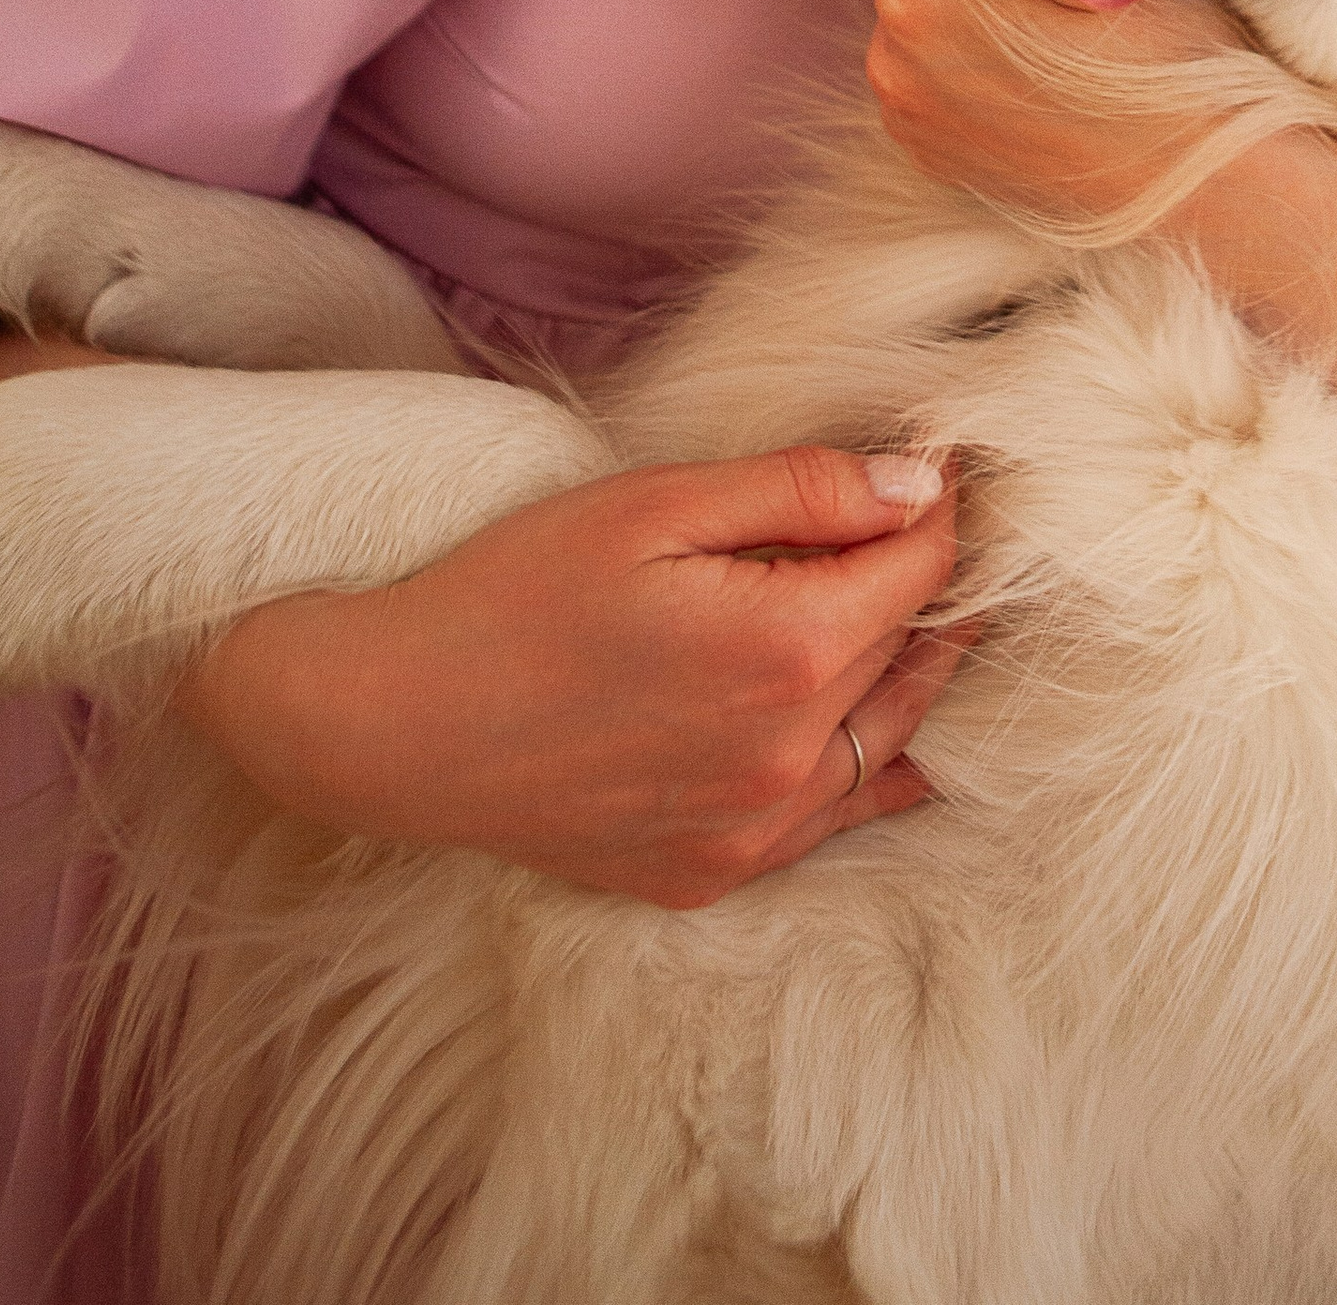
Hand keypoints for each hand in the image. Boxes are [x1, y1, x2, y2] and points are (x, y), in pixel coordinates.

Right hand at [175, 446, 965, 908]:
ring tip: (919, 606)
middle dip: (928, 578)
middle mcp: (787, 759)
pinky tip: (868, 719)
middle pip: (910, 651)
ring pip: (889, 741)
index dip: (940, 506)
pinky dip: (867, 762)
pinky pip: (832, 819)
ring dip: (915, 671)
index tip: (944, 461)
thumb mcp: (657, 505)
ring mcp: (750, 831)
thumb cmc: (513, 592)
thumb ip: (802, 491)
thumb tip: (920, 482)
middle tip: (929, 518)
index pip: (921, 570)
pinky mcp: (710, 874)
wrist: (392, 724)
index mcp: (786, 653)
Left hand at [848, 0, 1242, 222]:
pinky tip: (1050, 83)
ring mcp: (914, 125)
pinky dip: (985, 70)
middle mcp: (891, 71)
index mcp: (913, 6)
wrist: (1212, 180)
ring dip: (982, 18)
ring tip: (1068, 41)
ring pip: (931, 25)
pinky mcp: (944, 160)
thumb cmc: (1162, 54)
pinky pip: (944, 81)